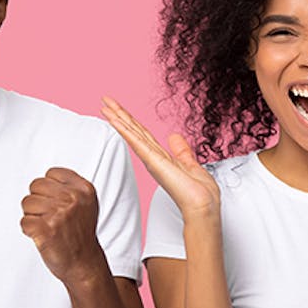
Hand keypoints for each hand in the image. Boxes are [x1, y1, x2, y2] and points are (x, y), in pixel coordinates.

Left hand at [21, 168, 103, 284]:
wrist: (84, 264)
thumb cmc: (80, 235)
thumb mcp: (86, 204)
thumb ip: (69, 187)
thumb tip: (44, 180)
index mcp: (84, 190)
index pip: (51, 174)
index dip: (48, 189)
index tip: (56, 203)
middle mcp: (72, 199)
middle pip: (35, 186)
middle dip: (38, 201)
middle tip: (50, 217)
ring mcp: (59, 214)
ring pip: (27, 203)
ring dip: (33, 216)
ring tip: (48, 227)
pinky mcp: (45, 230)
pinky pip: (24, 222)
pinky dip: (29, 231)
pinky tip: (43, 236)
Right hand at [101, 96, 219, 218]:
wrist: (202, 206)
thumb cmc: (199, 193)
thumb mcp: (191, 165)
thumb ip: (181, 151)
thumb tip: (174, 138)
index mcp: (161, 157)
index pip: (143, 134)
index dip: (131, 121)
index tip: (119, 111)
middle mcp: (153, 157)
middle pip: (133, 130)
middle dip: (119, 115)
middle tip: (106, 101)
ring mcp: (151, 159)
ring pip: (131, 133)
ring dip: (118, 118)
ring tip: (105, 106)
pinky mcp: (153, 161)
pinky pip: (136, 142)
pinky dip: (125, 130)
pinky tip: (115, 120)